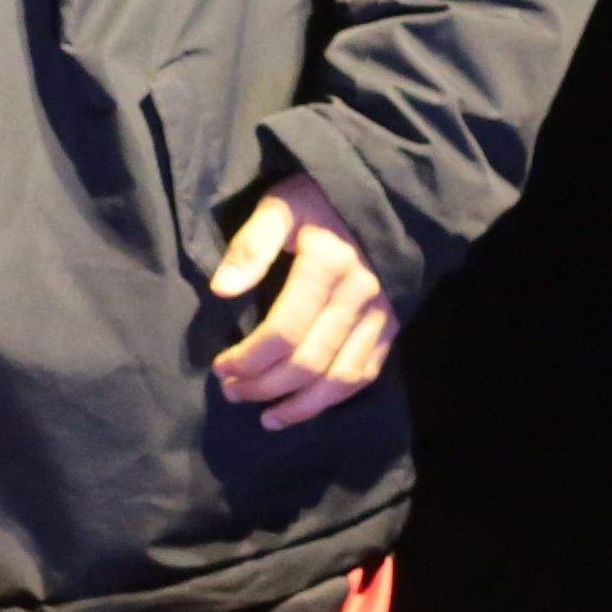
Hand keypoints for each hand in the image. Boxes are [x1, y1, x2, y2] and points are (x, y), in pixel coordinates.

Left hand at [208, 186, 394, 430]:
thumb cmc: (316, 201)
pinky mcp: (392, 325)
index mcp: (329, 265)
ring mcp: (382, 313)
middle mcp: (362, 294)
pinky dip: (333, 399)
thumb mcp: (279, 206)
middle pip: (308, 361)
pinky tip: (302, 408)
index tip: (220, 368)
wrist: (377, 196)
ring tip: (264, 415)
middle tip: (230, 392)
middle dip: (264, 386)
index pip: (283, 331)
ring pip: (340, 378)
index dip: (248, 358)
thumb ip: (251, 246)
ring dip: (299, 405)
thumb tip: (222, 290)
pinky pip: (365, 373)